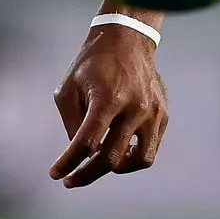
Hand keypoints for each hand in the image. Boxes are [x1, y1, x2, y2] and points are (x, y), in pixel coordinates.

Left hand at [49, 22, 167, 187]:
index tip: (56, 174)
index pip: (87, 142)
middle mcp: (134, 108)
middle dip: (87, 174)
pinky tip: (118, 151)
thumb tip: (79, 152)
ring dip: (116, 168)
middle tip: (72, 179)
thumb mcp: (68, 87)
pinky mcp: (163, 115)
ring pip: (138, 161)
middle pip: (111, 159)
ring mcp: (153, 113)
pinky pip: (150, 148)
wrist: (127, 40)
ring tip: (99, 164)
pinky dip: (133, 156)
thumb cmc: (92, 62)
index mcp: (108, 98)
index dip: (69, 163)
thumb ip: (72, 122)